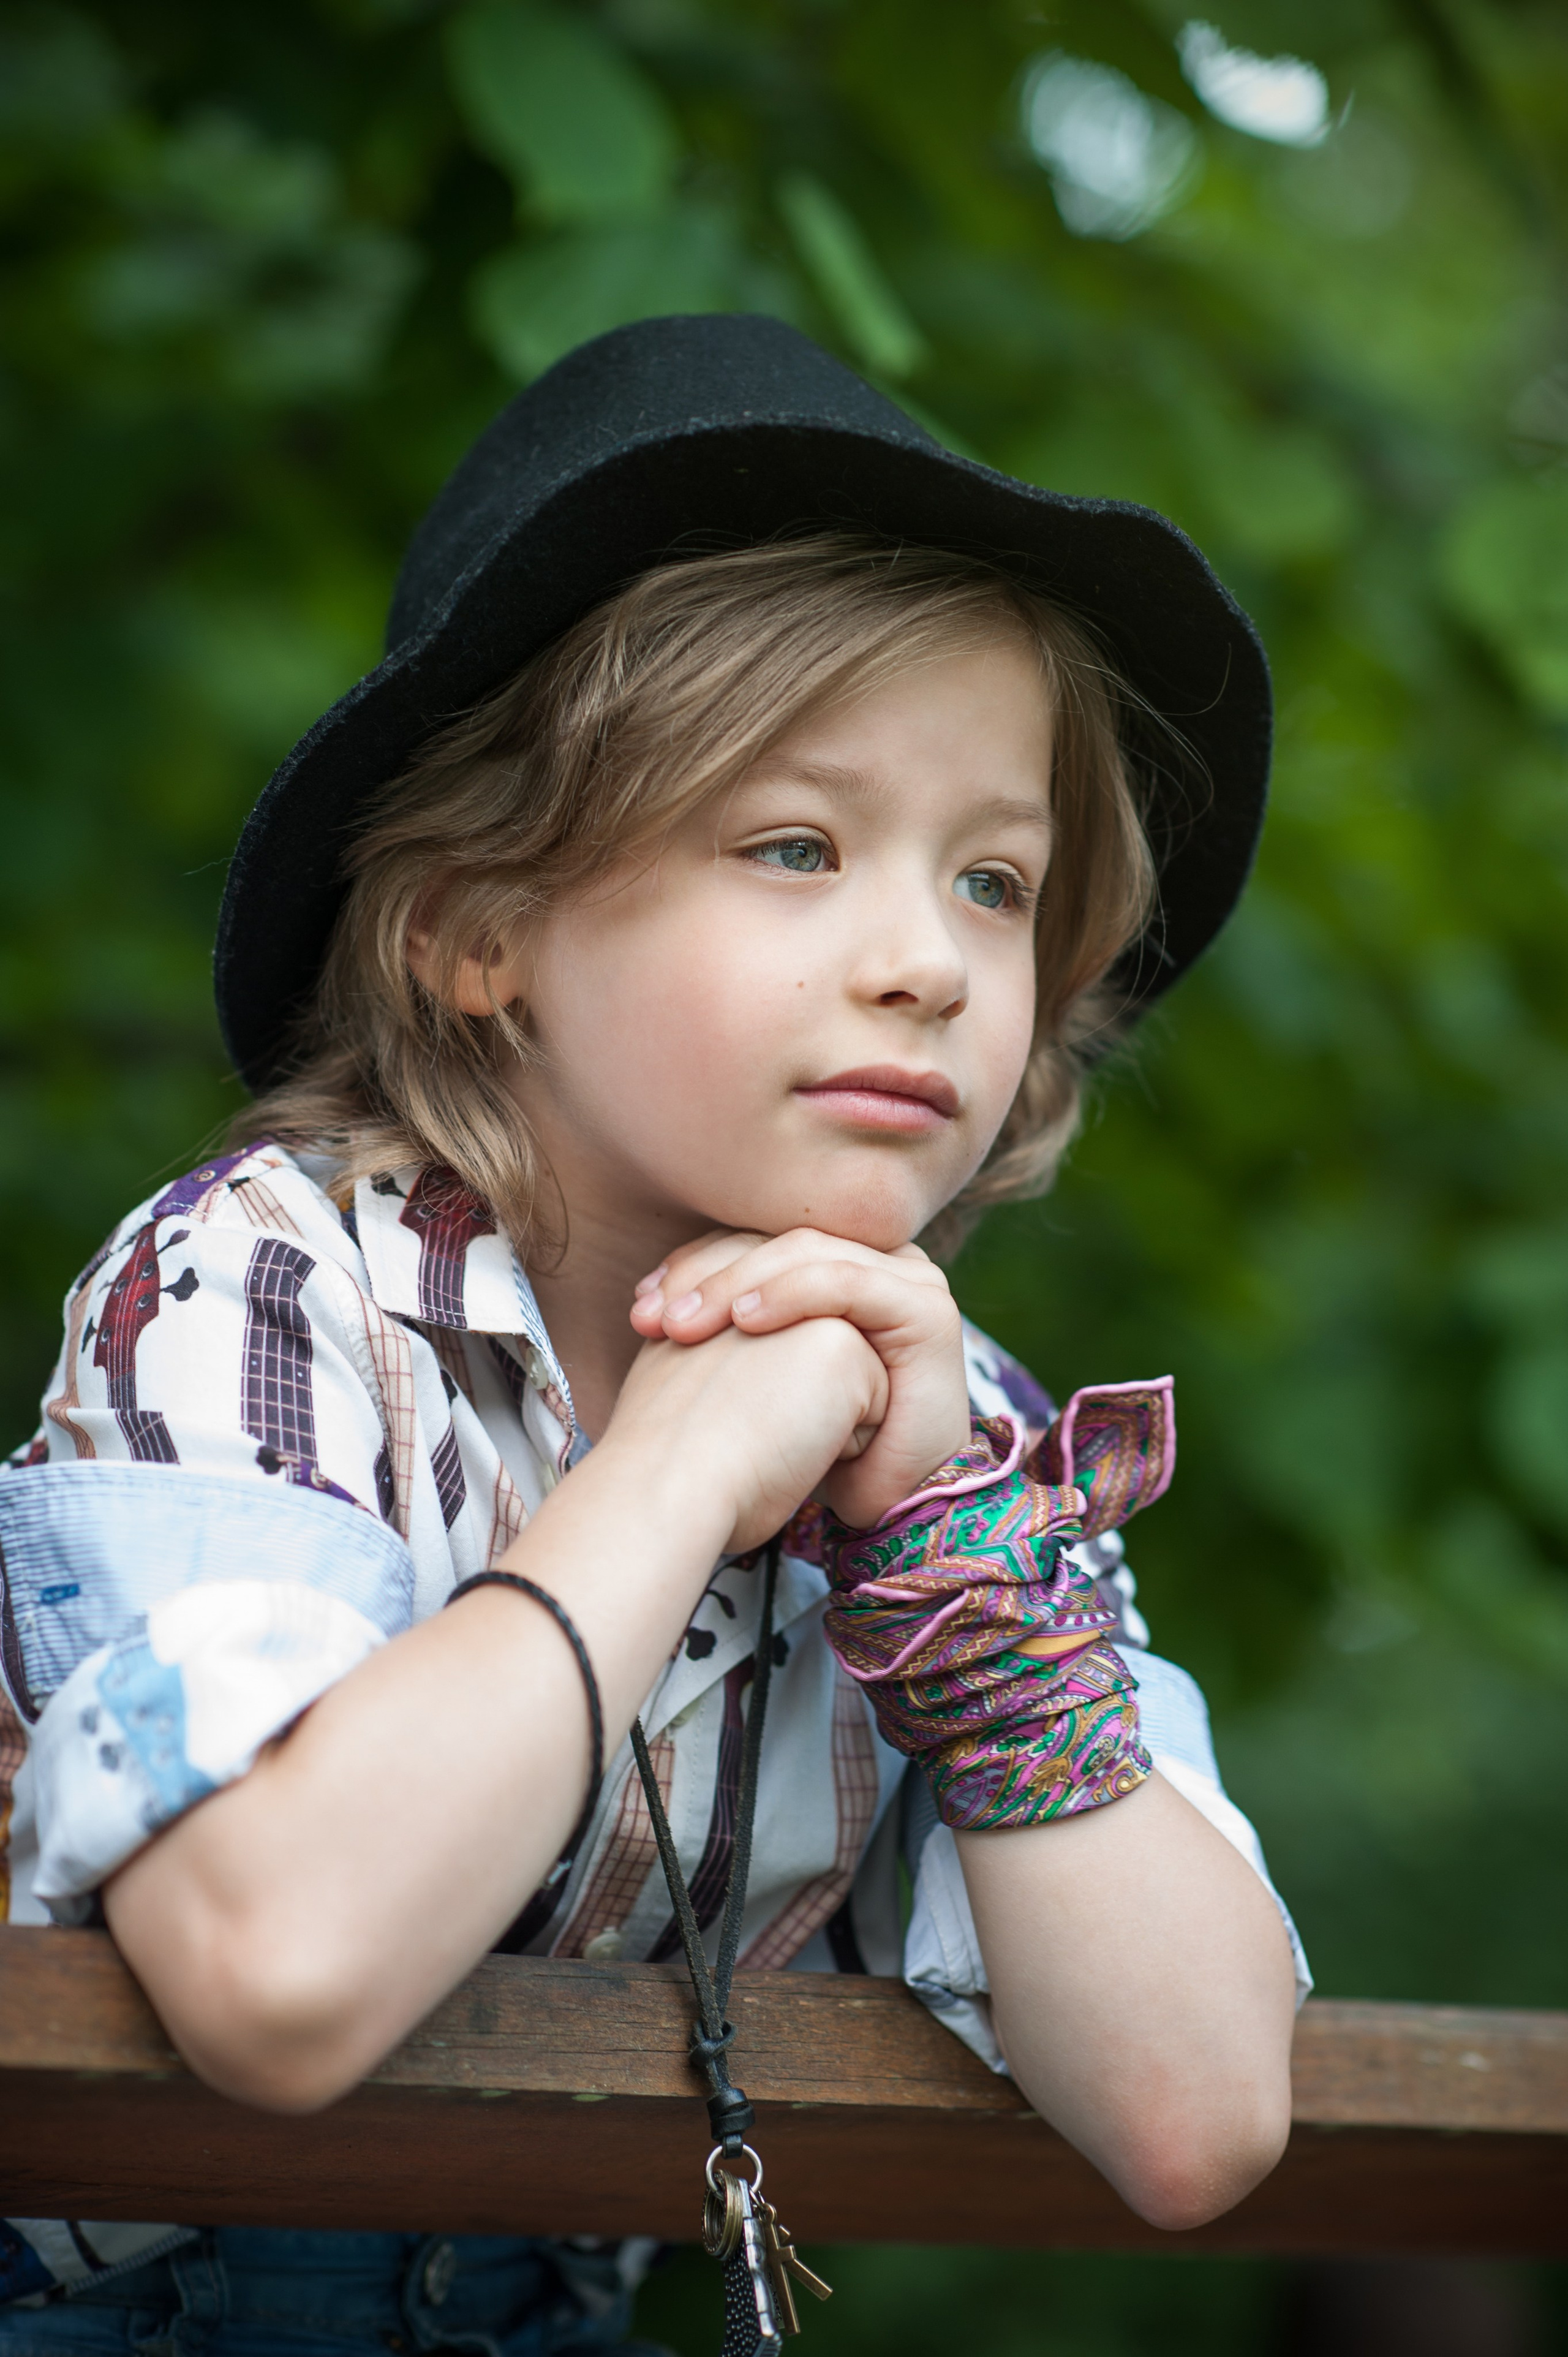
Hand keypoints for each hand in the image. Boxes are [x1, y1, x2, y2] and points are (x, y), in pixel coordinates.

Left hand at [630, 1229, 969, 1526]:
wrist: (875, 1503)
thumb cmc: (804, 1444)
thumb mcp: (754, 1369)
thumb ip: (723, 1322)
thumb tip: (649, 1294)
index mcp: (836, 1265)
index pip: (759, 1243)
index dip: (697, 1263)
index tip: (641, 1302)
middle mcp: (875, 1261)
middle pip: (779, 1244)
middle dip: (708, 1274)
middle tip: (653, 1316)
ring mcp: (907, 1278)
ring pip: (808, 1255)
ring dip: (738, 1283)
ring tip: (687, 1322)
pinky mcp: (926, 1307)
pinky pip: (846, 1283)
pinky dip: (791, 1294)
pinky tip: (745, 1321)